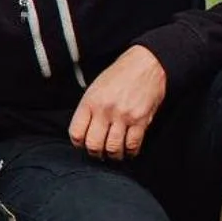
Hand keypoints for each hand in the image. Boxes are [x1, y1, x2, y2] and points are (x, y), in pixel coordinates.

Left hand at [68, 44, 167, 160]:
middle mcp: (104, 110)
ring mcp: (123, 116)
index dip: (78, 144)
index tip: (83, 145)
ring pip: (113, 148)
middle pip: (93, 145)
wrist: (145, 65)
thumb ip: (89, 109)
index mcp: (90, 102)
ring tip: (114, 153)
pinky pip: (133, 145)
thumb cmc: (119, 76)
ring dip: (113, 155)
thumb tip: (84, 132)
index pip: (76, 133)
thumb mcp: (95, 88)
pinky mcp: (141, 120)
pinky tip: (129, 150)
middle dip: (95, 153)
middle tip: (99, 153)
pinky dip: (131, 152)